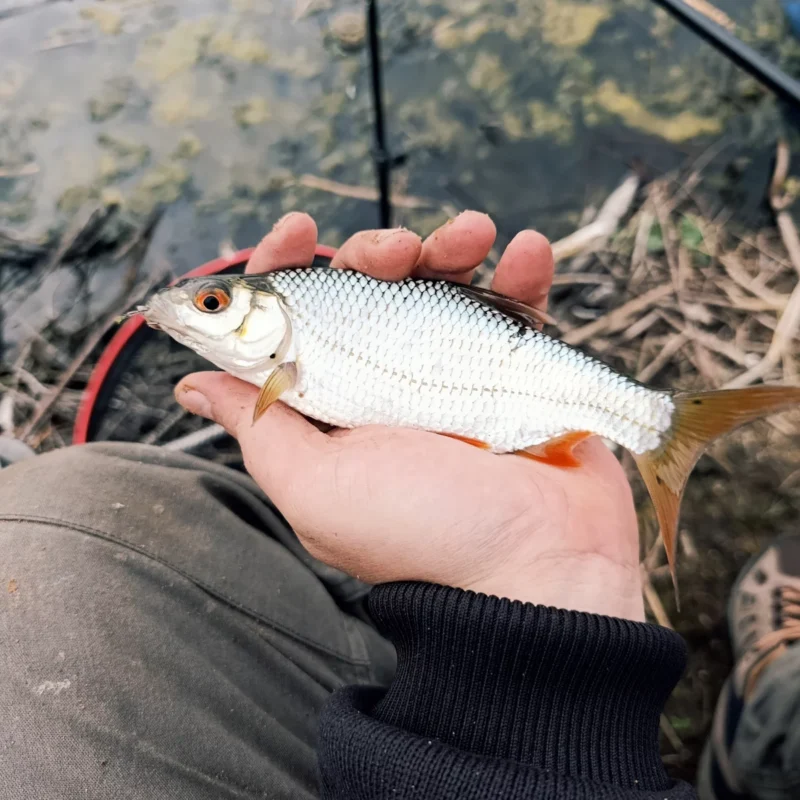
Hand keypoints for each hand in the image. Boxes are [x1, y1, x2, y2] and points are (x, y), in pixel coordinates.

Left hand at [176, 212, 643, 620]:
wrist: (540, 568)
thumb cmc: (423, 534)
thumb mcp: (317, 488)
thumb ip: (259, 429)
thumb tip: (191, 387)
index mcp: (336, 412)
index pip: (296, 327)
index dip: (288, 273)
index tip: (299, 233)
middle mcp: (389, 390)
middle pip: (369, 294)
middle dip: (375, 253)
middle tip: (396, 249)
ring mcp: (455, 379)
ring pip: (441, 288)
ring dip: (451, 246)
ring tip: (475, 234)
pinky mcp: (514, 374)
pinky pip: (516, 309)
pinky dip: (521, 272)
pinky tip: (527, 249)